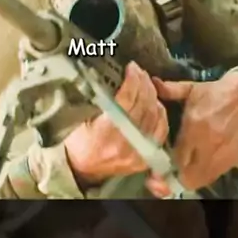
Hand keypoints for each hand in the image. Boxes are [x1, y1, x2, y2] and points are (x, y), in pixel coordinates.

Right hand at [64, 62, 168, 186]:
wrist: (80, 170)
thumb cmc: (77, 141)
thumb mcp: (77, 118)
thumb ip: (93, 99)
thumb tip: (103, 75)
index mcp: (105, 133)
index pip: (127, 100)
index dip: (132, 80)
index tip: (131, 67)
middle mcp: (124, 144)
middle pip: (143, 106)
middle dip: (143, 83)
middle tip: (139, 71)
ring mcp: (136, 153)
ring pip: (154, 116)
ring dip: (152, 95)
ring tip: (146, 81)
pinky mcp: (144, 159)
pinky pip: (160, 131)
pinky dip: (160, 113)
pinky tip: (155, 101)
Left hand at [147, 71, 237, 193]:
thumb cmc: (217, 93)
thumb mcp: (193, 89)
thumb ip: (171, 90)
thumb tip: (154, 83)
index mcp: (194, 125)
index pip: (177, 157)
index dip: (166, 164)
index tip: (160, 165)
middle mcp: (208, 143)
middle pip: (187, 175)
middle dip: (175, 177)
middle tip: (168, 173)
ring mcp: (222, 154)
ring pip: (201, 180)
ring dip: (189, 178)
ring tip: (182, 172)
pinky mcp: (233, 160)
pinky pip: (214, 176)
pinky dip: (203, 176)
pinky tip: (198, 168)